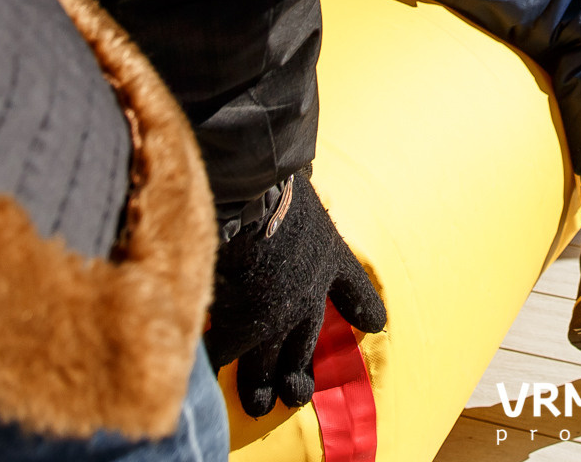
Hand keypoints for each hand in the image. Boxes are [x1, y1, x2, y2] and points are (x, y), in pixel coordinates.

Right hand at [204, 176, 386, 417]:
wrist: (251, 201)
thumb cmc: (277, 184)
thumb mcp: (300, 192)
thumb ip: (294, 204)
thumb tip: (287, 176)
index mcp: (330, 260)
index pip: (354, 289)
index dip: (364, 307)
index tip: (376, 323)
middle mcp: (306, 296)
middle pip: (305, 345)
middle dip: (300, 373)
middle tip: (296, 394)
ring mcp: (274, 318)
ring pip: (265, 364)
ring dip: (260, 385)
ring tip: (258, 404)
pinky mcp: (238, 328)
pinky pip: (223, 353)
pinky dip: (212, 361)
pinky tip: (205, 369)